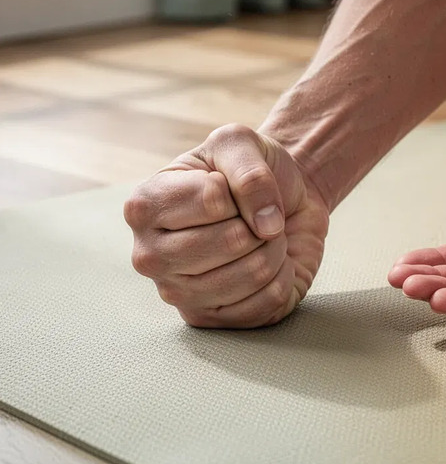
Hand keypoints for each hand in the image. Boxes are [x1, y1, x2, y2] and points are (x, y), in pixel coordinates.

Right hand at [124, 124, 328, 327]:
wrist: (277, 201)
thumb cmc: (247, 171)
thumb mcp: (241, 143)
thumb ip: (250, 172)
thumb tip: (266, 225)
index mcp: (144, 207)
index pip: (214, 201)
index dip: (241, 190)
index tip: (232, 187)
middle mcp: (150, 256)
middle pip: (232, 241)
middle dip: (261, 223)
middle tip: (254, 217)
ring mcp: (178, 294)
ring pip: (254, 274)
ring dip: (275, 249)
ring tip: (261, 238)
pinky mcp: (211, 320)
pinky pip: (268, 303)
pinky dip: (283, 276)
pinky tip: (267, 263)